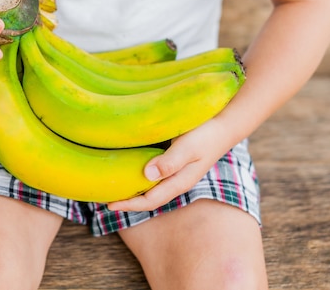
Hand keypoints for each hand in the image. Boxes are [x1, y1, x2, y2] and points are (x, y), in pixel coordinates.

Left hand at [107, 118, 232, 211]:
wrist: (224, 124)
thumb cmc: (206, 135)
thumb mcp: (188, 147)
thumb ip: (170, 162)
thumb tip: (147, 175)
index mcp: (179, 182)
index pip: (150, 200)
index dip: (129, 204)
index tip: (109, 204)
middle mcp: (176, 180)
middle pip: (148, 198)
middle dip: (128, 201)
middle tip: (104, 198)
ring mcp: (176, 172)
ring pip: (151, 188)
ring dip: (133, 189)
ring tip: (113, 186)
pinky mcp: (174, 162)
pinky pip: (154, 174)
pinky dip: (139, 176)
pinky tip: (128, 169)